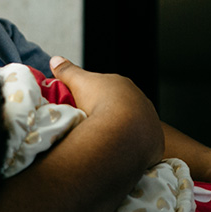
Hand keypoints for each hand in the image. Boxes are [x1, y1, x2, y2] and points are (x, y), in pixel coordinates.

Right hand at [49, 56, 164, 169]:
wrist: (123, 131)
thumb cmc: (100, 102)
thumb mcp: (78, 83)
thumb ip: (67, 70)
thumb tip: (55, 59)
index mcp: (122, 84)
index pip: (108, 88)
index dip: (95, 96)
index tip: (84, 106)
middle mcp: (140, 99)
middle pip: (122, 106)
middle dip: (110, 114)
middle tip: (93, 125)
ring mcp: (150, 120)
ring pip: (133, 125)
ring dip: (121, 131)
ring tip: (105, 141)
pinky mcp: (154, 141)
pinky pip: (141, 143)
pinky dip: (131, 147)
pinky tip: (120, 152)